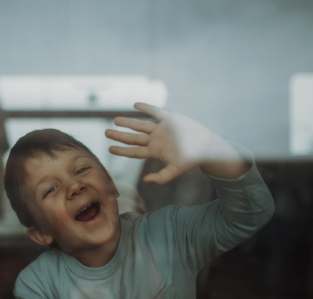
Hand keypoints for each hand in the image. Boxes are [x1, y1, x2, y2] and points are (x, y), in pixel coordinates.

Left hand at [106, 103, 246, 183]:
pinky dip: (146, 108)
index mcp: (155, 152)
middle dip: (120, 135)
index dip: (122, 150)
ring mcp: (162, 129)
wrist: (206, 146)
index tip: (109, 149)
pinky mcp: (170, 119)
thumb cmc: (192, 160)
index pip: (135, 152)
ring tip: (115, 120)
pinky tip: (135, 105)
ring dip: (128, 122)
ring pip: (141, 125)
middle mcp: (156, 140)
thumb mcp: (176, 171)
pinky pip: (156, 112)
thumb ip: (161, 178)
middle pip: (134, 138)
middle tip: (106, 132)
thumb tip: (145, 180)